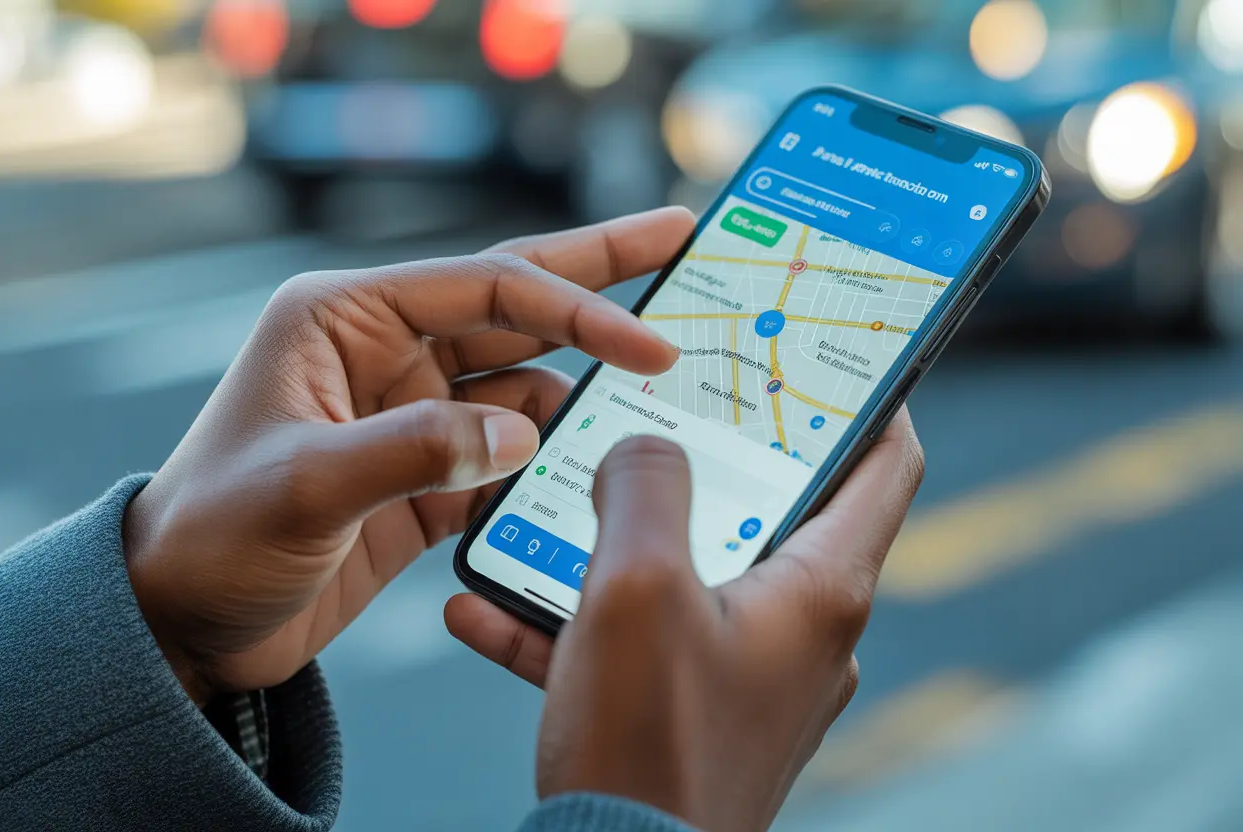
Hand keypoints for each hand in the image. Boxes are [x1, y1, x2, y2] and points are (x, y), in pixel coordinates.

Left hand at [122, 207, 694, 704]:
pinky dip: (554, 456)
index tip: (649, 343)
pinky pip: (509, 451)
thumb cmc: (211, 538)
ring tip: (662, 392)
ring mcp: (410, 414)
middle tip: (679, 238)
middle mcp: (384, 352)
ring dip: (585, 388)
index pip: (485, 287)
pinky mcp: (425, 475)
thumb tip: (526, 431)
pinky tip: (599, 460)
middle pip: (515, 306)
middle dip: (598, 277)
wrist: (183, 625)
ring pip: (522, 381)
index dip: (577, 306)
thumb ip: (417, 451)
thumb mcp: (304, 486)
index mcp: (344, 319)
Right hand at [446, 412, 923, 831]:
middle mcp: (802, 631)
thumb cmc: (646, 744)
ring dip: (615, 545)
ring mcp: (752, 676)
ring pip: (690, 575)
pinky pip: (641, 642)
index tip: (827, 355)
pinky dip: (580, 620)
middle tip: (658, 418)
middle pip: (773, 511)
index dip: (868, 396)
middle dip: (707, 463)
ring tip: (544, 519)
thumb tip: (645, 447)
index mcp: (820, 588)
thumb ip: (643, 486)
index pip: (883, 463)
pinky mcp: (697, 713)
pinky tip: (491, 611)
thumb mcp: (635, 586)